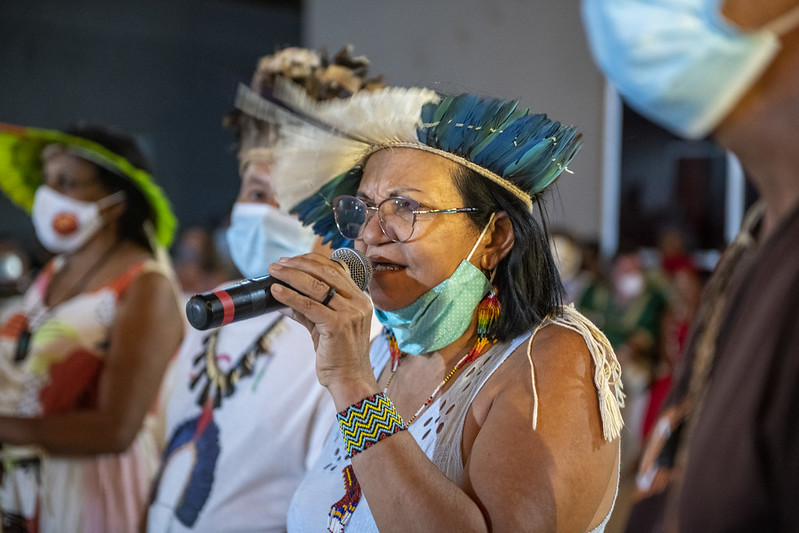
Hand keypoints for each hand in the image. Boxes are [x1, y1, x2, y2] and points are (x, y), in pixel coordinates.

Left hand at [268, 253, 377, 405]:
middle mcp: (358, 302)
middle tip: (278, 263)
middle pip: (325, 272)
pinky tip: (276, 292)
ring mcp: (349, 313)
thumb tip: (281, 294)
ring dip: (291, 276)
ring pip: (315, 285)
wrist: (350, 380)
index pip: (336, 268)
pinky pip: (308, 305)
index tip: (291, 260)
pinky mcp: (337, 325)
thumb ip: (308, 308)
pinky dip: (289, 296)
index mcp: (360, 298)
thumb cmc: (338, 354)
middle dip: (298, 264)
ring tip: (274, 272)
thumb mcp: (324, 325)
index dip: (311, 260)